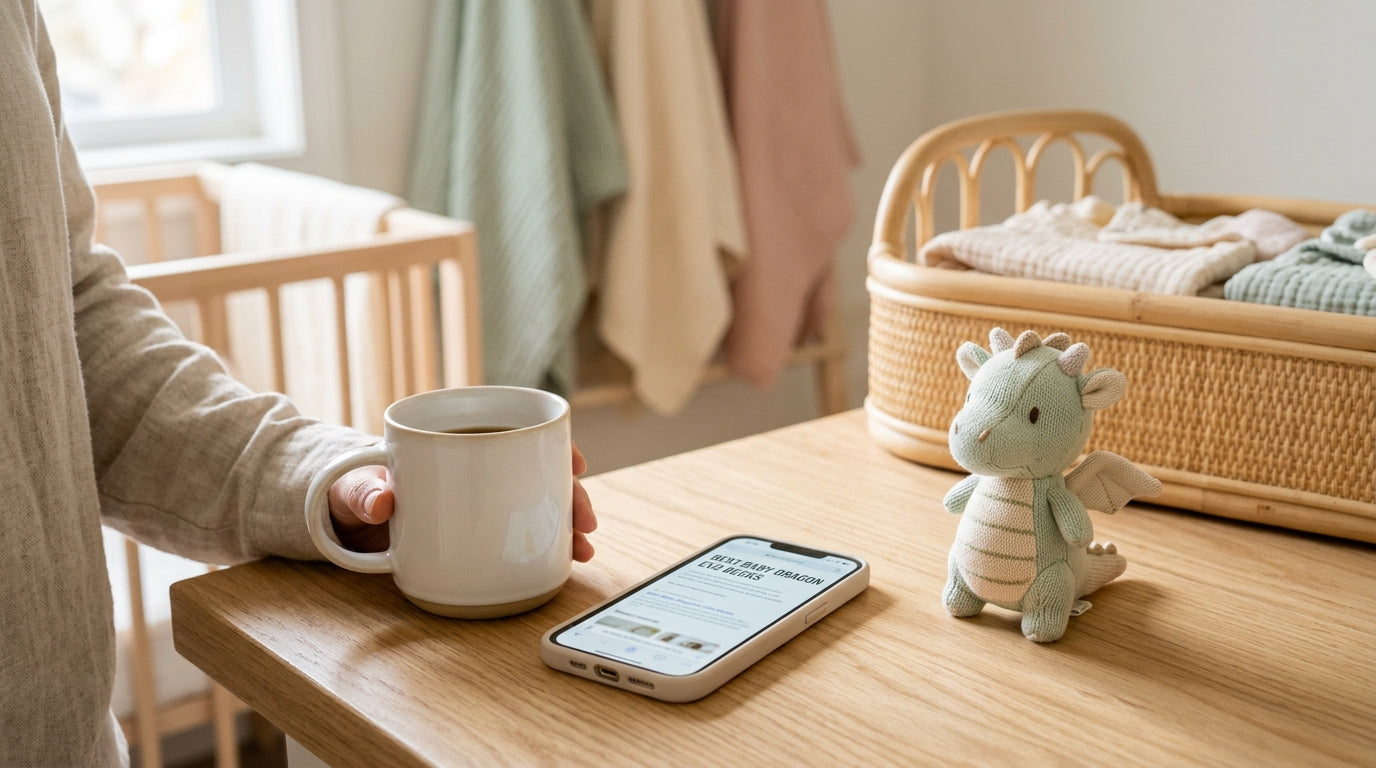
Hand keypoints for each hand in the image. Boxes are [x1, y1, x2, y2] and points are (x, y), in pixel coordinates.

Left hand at [328, 443, 597, 560]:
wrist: (345, 519)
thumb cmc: (353, 490)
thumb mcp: (353, 488)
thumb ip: (363, 493)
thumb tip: (382, 501)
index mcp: (457, 443)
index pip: (517, 431)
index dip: (554, 444)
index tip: (575, 462)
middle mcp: (480, 469)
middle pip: (539, 473)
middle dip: (571, 495)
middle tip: (584, 520)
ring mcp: (484, 501)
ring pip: (538, 505)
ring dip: (566, 525)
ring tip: (583, 549)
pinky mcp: (480, 533)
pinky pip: (522, 533)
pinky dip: (547, 546)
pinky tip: (566, 561)